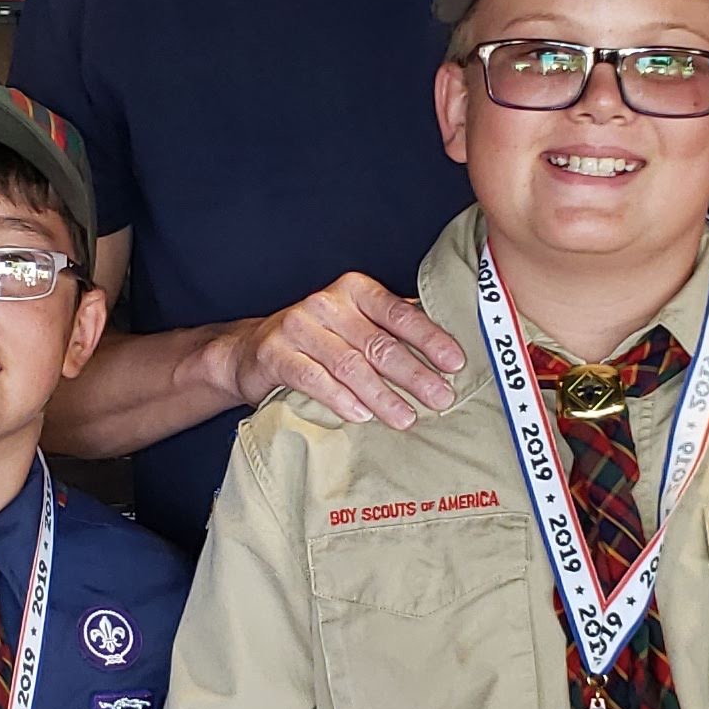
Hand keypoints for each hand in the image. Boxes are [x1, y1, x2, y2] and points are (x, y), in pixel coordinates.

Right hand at [212, 272, 462, 428]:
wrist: (253, 350)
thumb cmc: (319, 338)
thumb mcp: (357, 324)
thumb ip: (394, 330)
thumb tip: (448, 351)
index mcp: (354, 290)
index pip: (400, 314)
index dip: (430, 338)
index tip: (455, 363)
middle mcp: (326, 303)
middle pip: (379, 343)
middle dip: (414, 374)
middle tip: (440, 399)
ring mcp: (298, 327)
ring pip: (349, 365)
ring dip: (382, 395)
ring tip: (406, 418)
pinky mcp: (276, 354)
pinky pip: (313, 378)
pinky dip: (340, 398)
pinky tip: (361, 416)